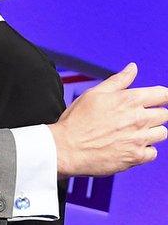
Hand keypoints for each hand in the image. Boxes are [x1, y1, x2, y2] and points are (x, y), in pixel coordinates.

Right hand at [49, 63, 167, 176]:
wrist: (66, 148)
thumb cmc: (77, 120)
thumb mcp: (94, 93)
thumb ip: (118, 80)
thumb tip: (133, 68)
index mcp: (130, 100)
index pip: (163, 94)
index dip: (161, 96)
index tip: (156, 99)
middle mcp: (139, 118)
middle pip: (165, 114)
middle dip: (155, 114)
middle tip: (137, 117)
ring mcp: (139, 138)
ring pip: (162, 133)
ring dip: (152, 132)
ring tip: (134, 132)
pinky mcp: (136, 156)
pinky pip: (153, 152)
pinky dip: (145, 150)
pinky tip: (130, 146)